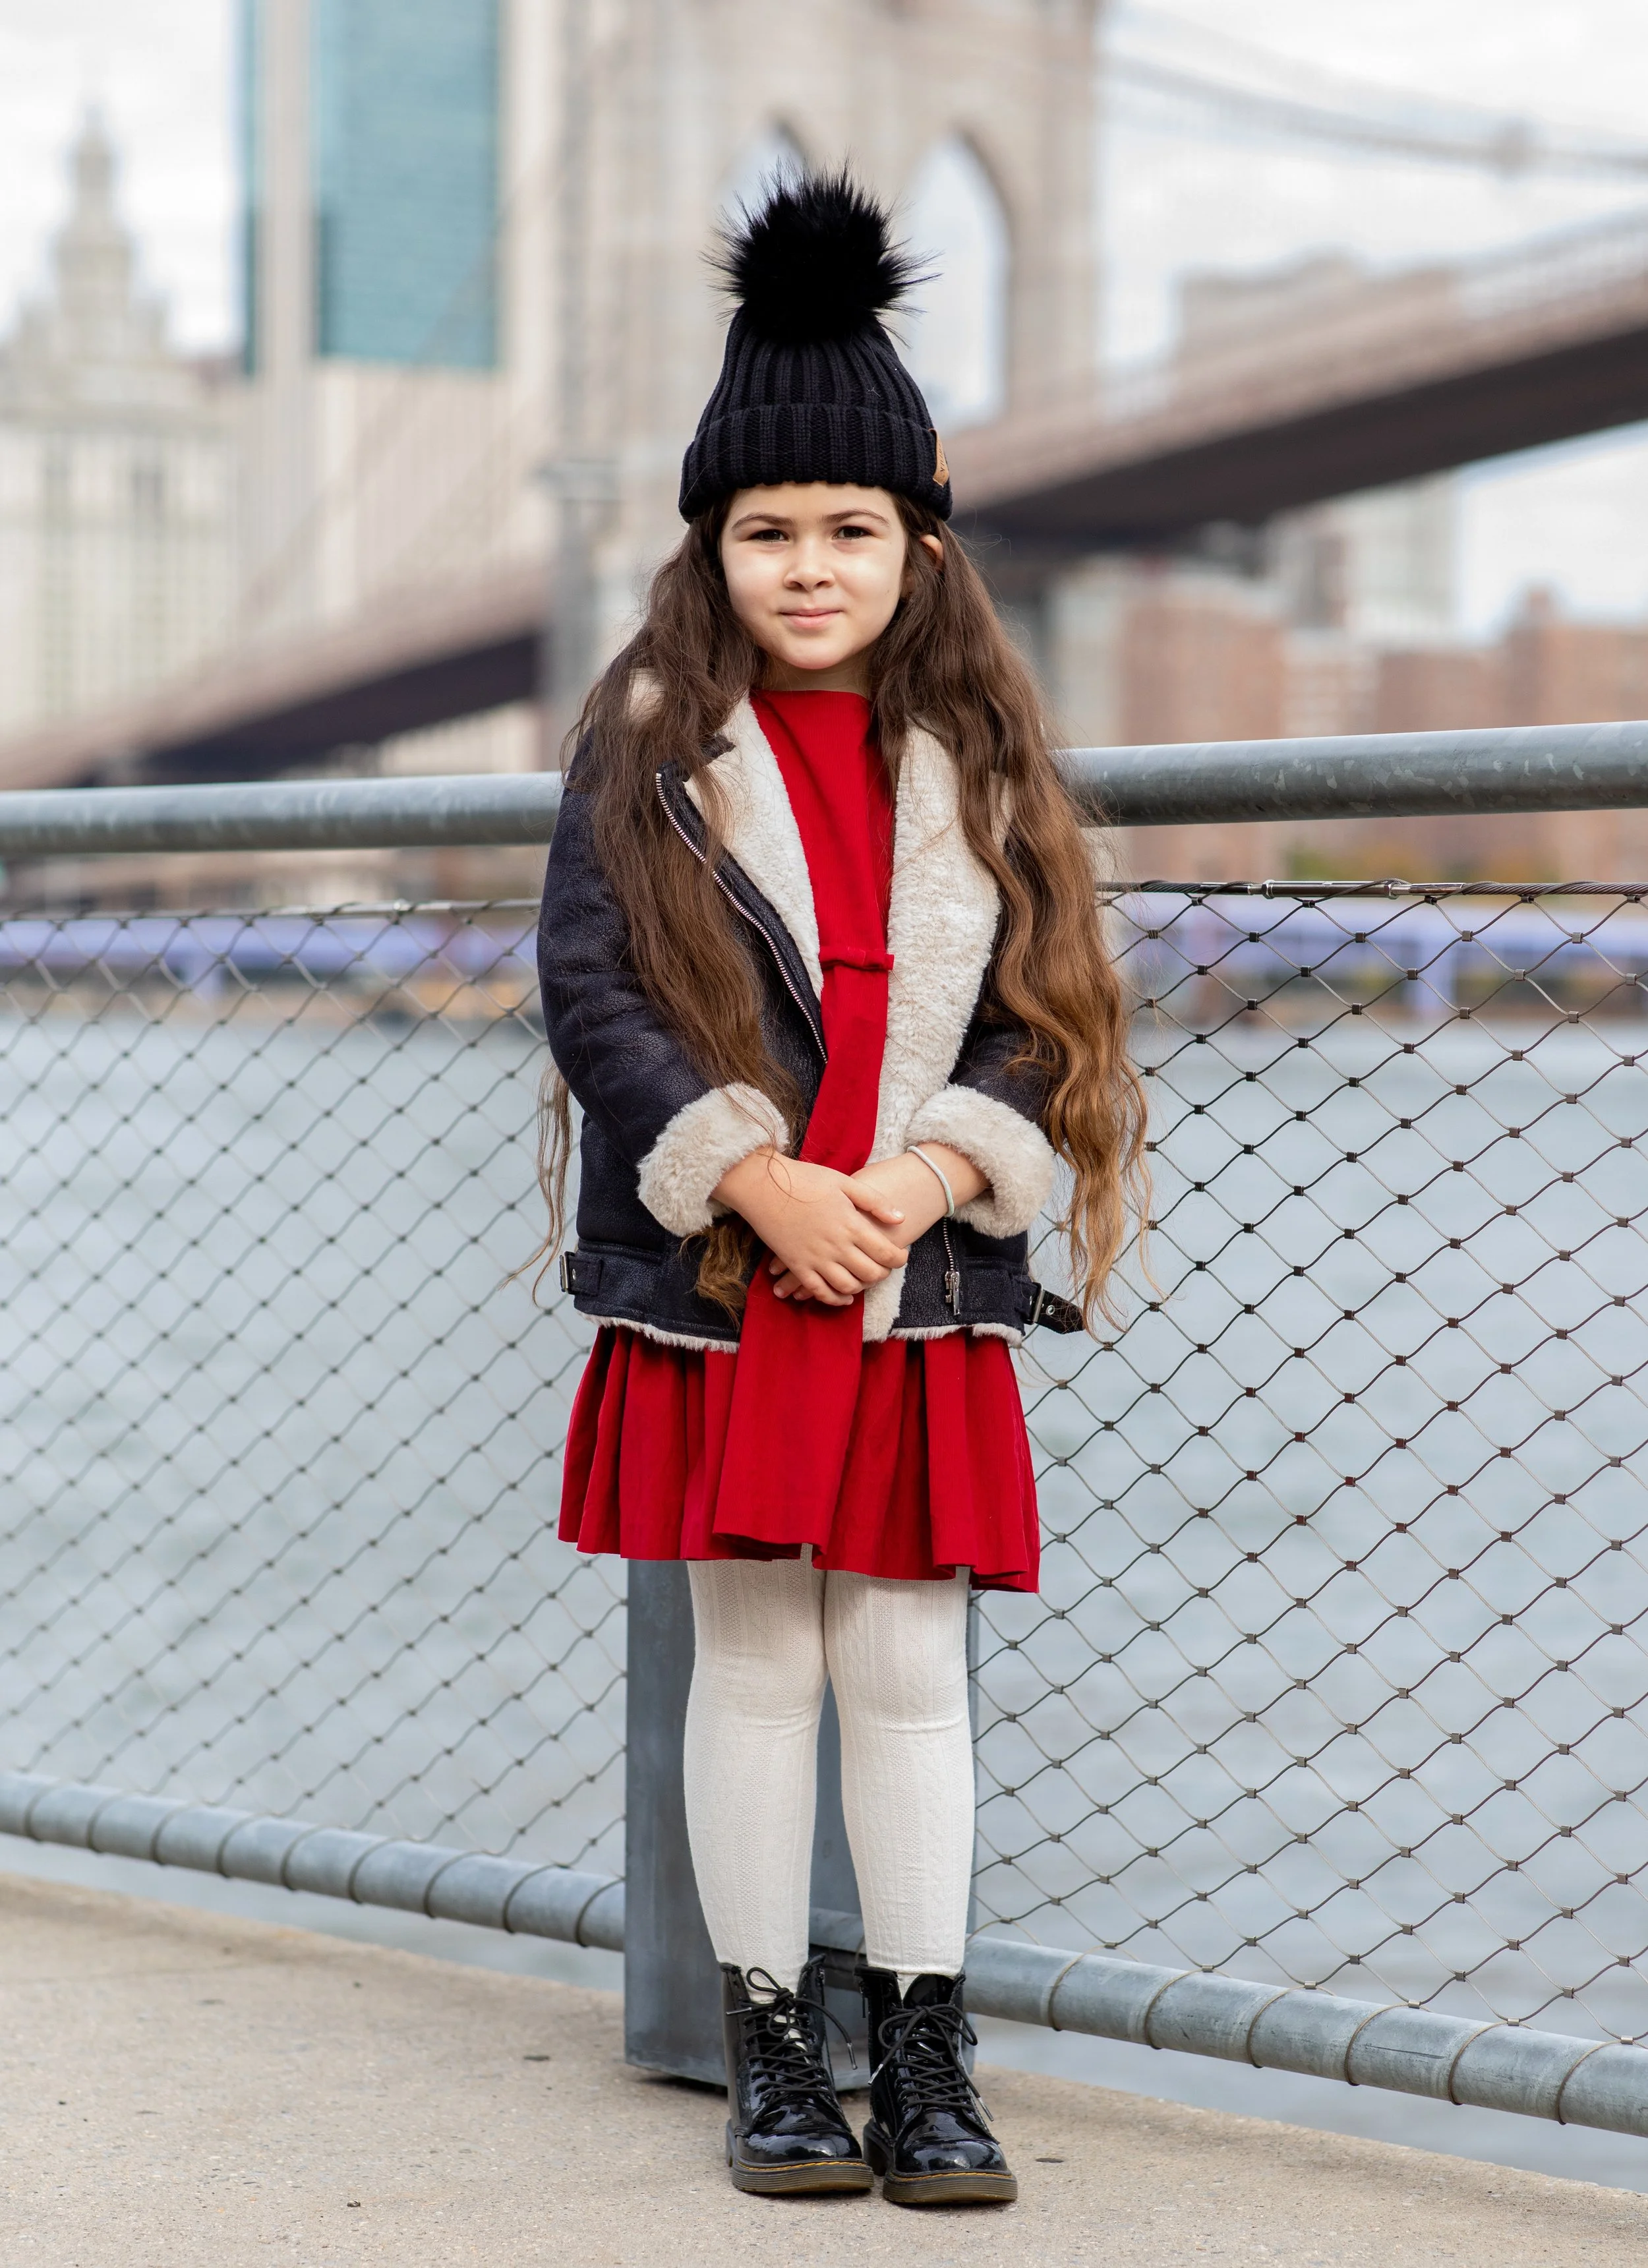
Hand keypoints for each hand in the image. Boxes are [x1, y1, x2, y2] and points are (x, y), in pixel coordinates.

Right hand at [712, 1151, 908, 1306]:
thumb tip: (900, 1218)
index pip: (886, 1253)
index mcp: (851, 1224)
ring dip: (862, 1287)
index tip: (901, 1256)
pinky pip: (819, 1292)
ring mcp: (816, 1259)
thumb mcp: (844, 1183)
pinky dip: (835, 1299)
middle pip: (870, 1274)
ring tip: (866, 1279)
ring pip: (848, 1287)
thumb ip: (874, 1202)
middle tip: (886, 1267)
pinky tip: (844, 1296)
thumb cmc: (805, 1179)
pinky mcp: (797, 1266)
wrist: (764, 1185)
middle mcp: (836, 1246)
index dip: (899, 1259)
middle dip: (883, 1274)